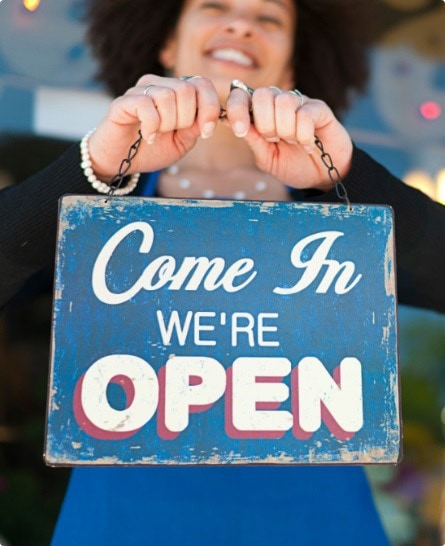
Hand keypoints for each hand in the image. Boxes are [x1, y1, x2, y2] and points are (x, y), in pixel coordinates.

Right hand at [88, 75, 220, 179]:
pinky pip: (146, 105)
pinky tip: (147, 136)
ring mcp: (140, 91)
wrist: (120, 162)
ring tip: (157, 135)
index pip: (202, 84)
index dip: (210, 107)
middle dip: (186, 119)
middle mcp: (159, 86)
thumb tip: (207, 117)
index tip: (206, 132)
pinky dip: (152, 125)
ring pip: (167, 95)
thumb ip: (194, 128)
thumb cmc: (151, 150)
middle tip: (173, 133)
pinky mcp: (123, 102)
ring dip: (167, 123)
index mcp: (176, 93)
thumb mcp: (181, 143)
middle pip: (186, 89)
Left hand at [224, 85, 352, 190]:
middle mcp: (279, 104)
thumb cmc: (293, 166)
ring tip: (293, 142)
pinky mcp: (319, 108)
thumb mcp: (267, 158)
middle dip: (265, 124)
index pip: (242, 96)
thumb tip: (227, 119)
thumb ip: (251, 139)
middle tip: (274, 140)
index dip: (237, 109)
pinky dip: (303, 134)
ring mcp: (300, 103)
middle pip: (263, 94)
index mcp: (262, 114)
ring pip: (284, 101)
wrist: (322, 177)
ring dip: (286, 129)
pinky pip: (304, 113)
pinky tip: (308, 144)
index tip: (239, 131)